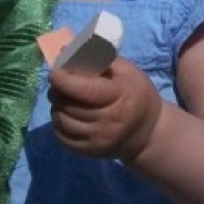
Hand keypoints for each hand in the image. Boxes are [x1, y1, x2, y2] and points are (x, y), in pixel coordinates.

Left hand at [47, 57, 162, 160]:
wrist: (148, 132)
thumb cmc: (137, 95)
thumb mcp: (127, 71)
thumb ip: (98, 59)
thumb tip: (64, 52)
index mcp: (120, 96)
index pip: (84, 89)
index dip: (63, 79)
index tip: (55, 72)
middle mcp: (109, 120)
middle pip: (68, 104)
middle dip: (57, 91)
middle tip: (60, 84)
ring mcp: (99, 139)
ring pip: (62, 121)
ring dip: (57, 107)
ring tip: (64, 100)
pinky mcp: (90, 152)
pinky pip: (62, 137)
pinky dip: (59, 124)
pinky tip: (67, 116)